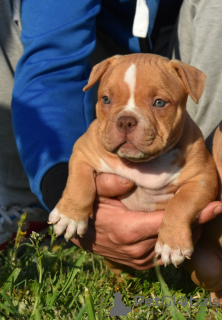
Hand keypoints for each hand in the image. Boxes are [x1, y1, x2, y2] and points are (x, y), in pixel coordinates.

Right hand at [71, 173, 221, 269]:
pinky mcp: (140, 264)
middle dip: (195, 222)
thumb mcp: (95, 192)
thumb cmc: (91, 210)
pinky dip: (175, 241)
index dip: (193, 215)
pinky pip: (165, 253)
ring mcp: (139, 260)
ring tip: (200, 215)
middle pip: (175, 236)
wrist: (83, 234)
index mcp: (128, 230)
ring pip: (172, 246)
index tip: (216, 206)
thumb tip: (128, 179)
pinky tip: (182, 227)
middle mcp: (137, 250)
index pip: (168, 223)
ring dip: (187, 232)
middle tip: (213, 206)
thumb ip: (109, 184)